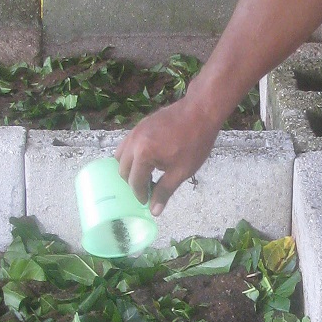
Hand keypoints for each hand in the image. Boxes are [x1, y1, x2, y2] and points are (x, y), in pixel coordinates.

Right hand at [118, 94, 224, 214]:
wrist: (201, 111)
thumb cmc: (195, 142)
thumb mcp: (182, 171)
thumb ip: (165, 191)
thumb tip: (154, 210)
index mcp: (143, 154)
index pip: (134, 181)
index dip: (140, 194)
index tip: (147, 201)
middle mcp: (134, 141)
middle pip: (123, 169)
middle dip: (133, 182)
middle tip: (147, 189)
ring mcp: (135, 131)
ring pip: (121, 155)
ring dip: (129, 168)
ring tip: (146, 175)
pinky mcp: (140, 125)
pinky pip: (127, 144)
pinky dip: (132, 155)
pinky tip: (148, 160)